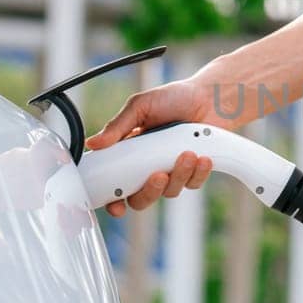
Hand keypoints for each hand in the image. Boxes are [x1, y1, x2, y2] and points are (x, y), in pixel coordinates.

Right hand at [85, 79, 233, 216]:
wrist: (209, 96)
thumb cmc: (174, 98)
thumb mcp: (140, 107)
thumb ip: (118, 126)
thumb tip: (93, 144)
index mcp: (130, 154)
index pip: (116, 185)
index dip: (113, 200)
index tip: (116, 205)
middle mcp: (149, 167)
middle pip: (141, 199)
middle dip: (149, 192)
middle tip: (159, 176)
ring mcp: (172, 172)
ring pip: (170, 192)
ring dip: (179, 175)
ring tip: (187, 154)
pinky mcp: (194, 172)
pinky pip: (193, 184)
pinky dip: (198, 172)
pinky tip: (202, 157)